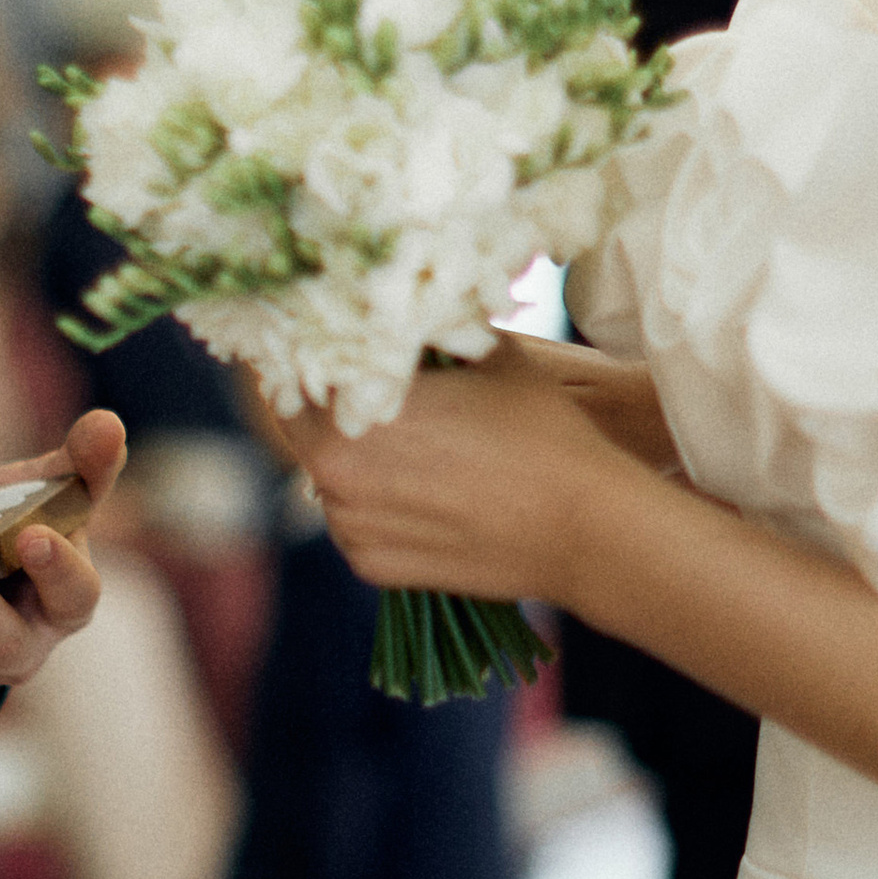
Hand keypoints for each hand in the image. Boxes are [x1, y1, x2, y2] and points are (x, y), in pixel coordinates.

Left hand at [287, 342, 638, 606]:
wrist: (585, 528)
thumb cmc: (539, 430)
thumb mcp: (483, 352)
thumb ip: (425, 332)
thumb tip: (399, 309)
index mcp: (348, 414)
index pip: (292, 372)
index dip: (311, 352)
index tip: (334, 340)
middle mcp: (333, 477)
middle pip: (304, 425)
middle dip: (331, 403)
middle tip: (371, 387)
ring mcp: (351, 530)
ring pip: (329, 476)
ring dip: (353, 456)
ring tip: (412, 443)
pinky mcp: (373, 568)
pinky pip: (356, 521)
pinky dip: (375, 503)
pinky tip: (426, 488)